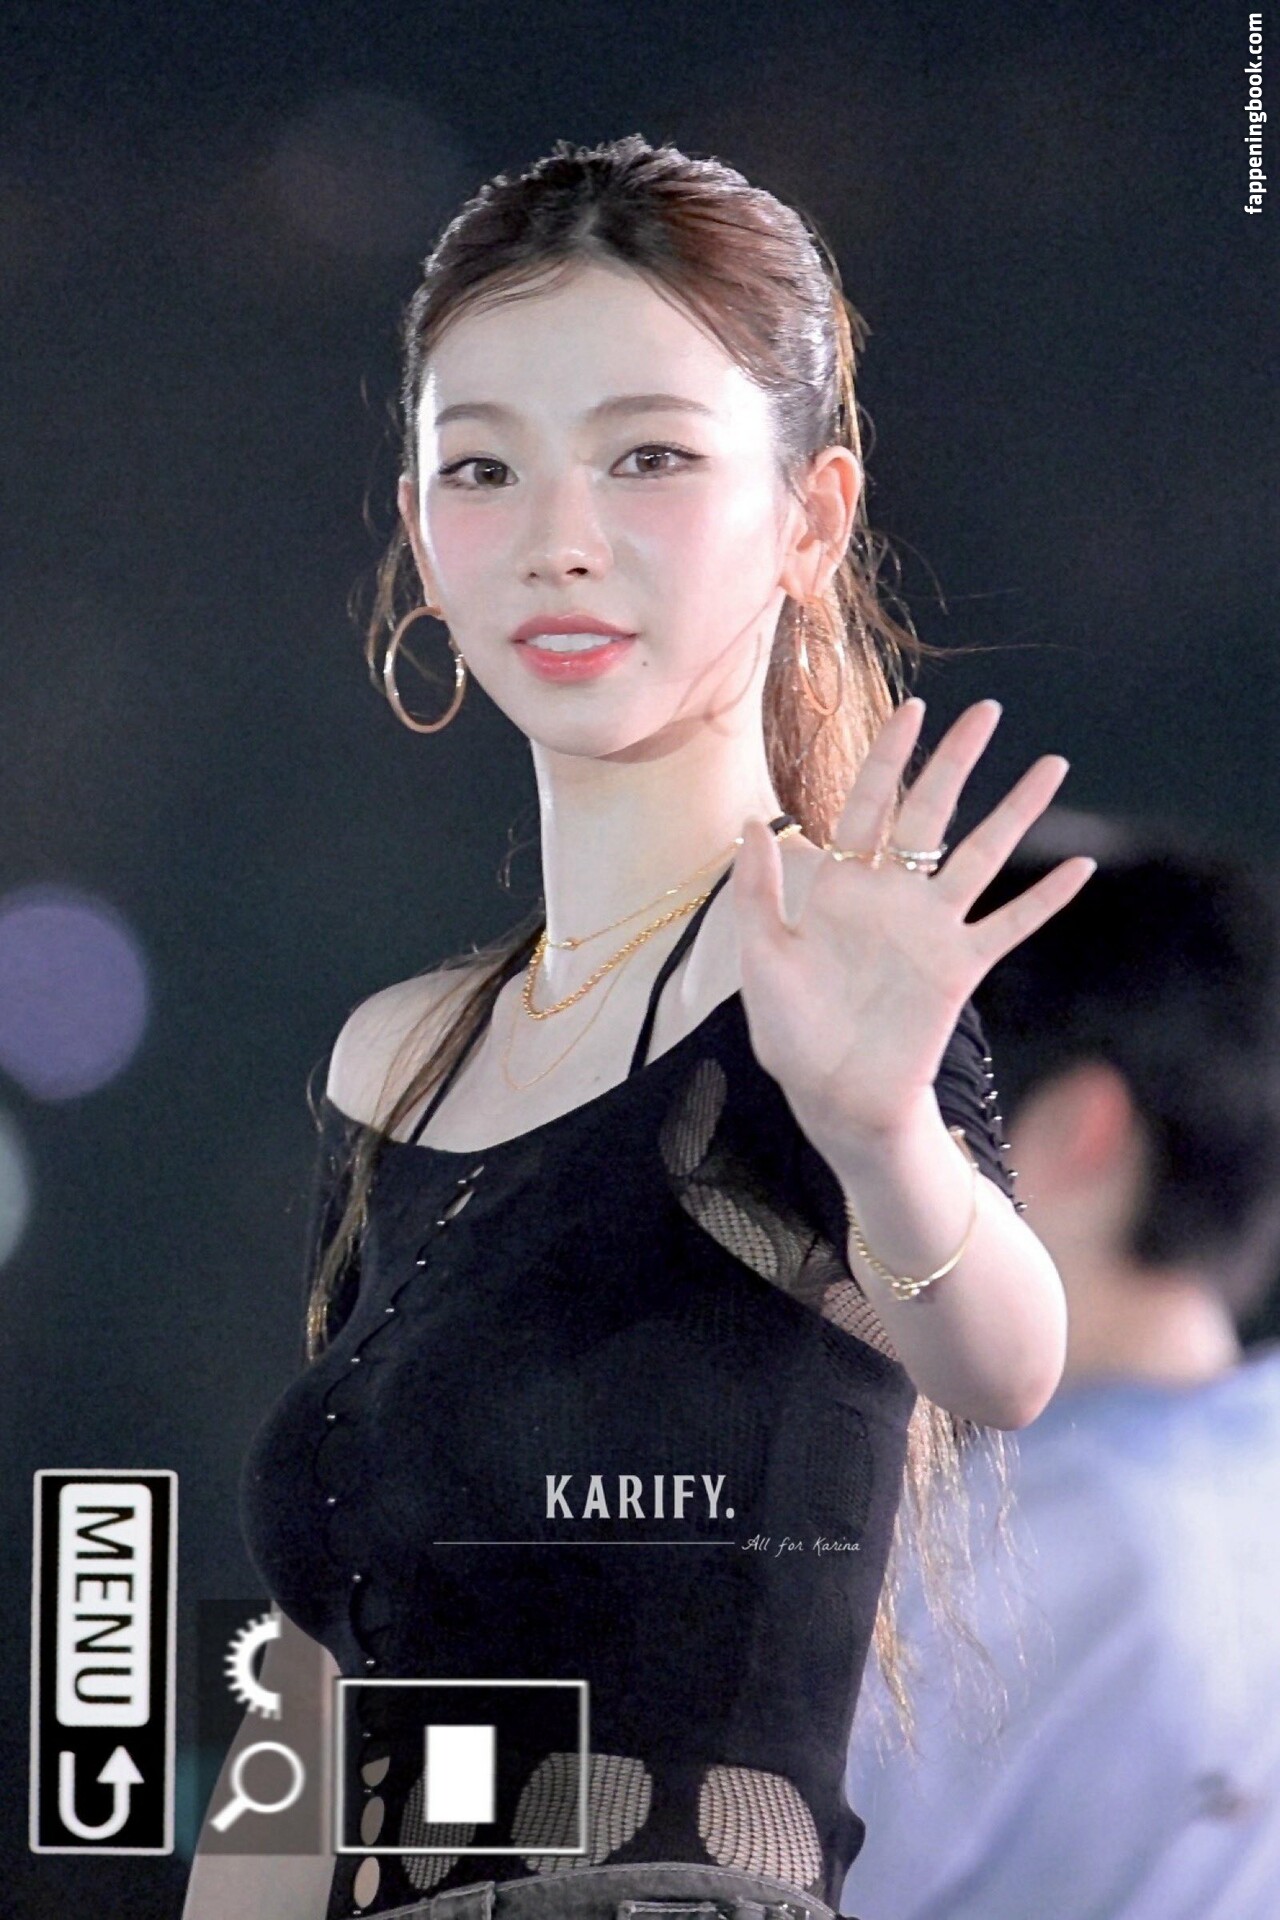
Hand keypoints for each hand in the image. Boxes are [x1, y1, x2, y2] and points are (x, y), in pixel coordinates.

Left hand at [729, 697, 1095, 1146]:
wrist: (833, 1096)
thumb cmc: (790, 1032)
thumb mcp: (761, 956)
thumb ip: (758, 891)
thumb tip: (753, 821)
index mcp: (839, 887)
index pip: (867, 806)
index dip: (888, 758)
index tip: (912, 709)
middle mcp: (891, 897)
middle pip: (931, 813)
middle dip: (957, 760)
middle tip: (989, 711)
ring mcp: (930, 930)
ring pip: (981, 855)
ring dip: (1017, 812)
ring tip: (1051, 765)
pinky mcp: (959, 968)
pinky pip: (1009, 925)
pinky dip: (1045, 899)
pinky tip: (1081, 868)